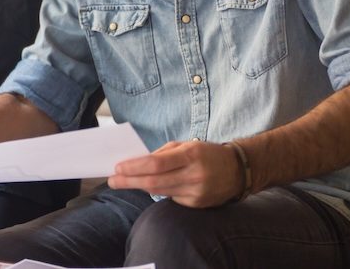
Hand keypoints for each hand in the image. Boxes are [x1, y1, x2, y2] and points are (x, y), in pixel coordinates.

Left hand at [107, 140, 241, 207]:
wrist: (237, 170)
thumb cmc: (206, 153)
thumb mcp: (186, 145)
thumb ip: (162, 153)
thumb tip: (137, 163)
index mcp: (191, 155)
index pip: (156, 164)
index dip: (135, 167)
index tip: (118, 167)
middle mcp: (194, 175)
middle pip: (154, 181)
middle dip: (129, 181)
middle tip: (112, 180)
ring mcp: (196, 192)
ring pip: (160, 191)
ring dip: (139, 187)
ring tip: (123, 182)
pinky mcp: (197, 204)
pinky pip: (170, 198)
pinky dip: (157, 191)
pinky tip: (146, 186)